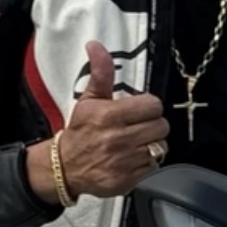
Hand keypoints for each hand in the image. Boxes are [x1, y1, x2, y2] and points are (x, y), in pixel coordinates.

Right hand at [25, 40, 168, 205]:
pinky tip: (133, 157)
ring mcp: (125, 161)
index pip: (153, 105)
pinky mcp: (128, 179)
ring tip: (136, 142)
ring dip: (152, 144)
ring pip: (160, 147)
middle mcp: (119, 139)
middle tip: (139, 126)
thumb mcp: (89, 99)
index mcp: (110, 116)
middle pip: (161, 126)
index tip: (140, 109)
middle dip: (152, 124)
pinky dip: (147, 162)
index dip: (149, 106)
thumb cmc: (81, 131)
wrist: (65, 167)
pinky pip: (153, 166)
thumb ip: (100, 72)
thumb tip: (96, 46)